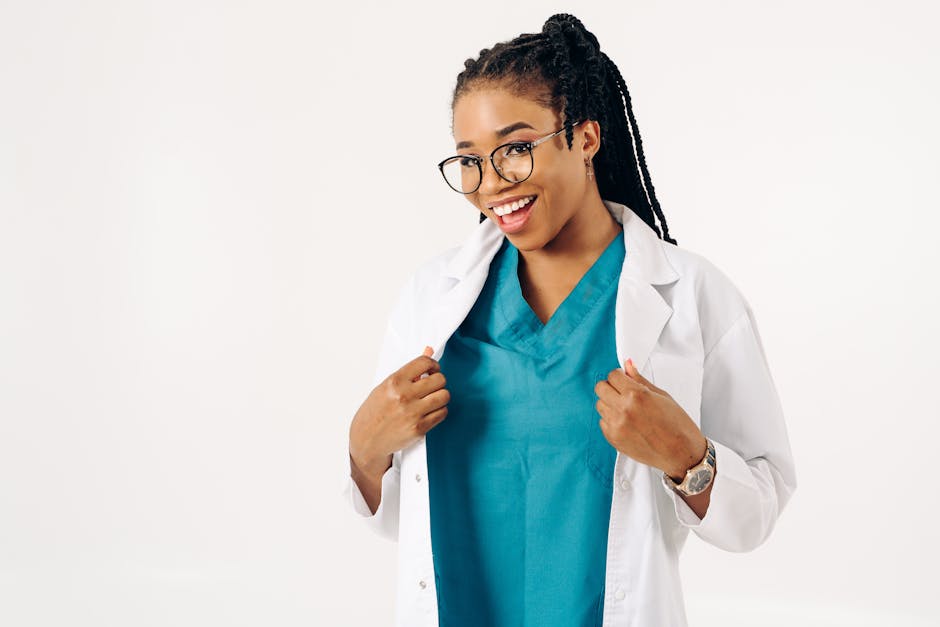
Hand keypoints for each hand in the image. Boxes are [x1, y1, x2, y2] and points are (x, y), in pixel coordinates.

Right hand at [348, 346, 449, 474]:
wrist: (366, 439)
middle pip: (439, 380)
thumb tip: (429, 350)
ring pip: (444, 396)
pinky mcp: (420, 428)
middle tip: (432, 385)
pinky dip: (439, 411)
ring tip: (431, 398)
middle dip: (438, 381)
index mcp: (394, 382)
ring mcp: (413, 413)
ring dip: (440, 396)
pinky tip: (430, 410)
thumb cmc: (374, 412)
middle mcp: (404, 396)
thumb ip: (410, 370)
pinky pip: (442, 413)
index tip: (432, 369)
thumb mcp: (386, 387)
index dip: (433, 364)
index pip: (424, 363)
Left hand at [594, 358, 706, 479]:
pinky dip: (611, 419)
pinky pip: (603, 422)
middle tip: (623, 392)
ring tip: (627, 409)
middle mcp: (623, 410)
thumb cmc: (677, 425)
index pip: (613, 375)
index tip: (624, 379)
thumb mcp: (662, 396)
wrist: (682, 454)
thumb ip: (640, 380)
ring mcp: (616, 426)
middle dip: (611, 386)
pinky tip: (627, 422)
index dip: (620, 375)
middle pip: (601, 388)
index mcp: (636, 395)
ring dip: (610, 403)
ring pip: (600, 404)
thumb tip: (628, 365)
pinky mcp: (613, 439)